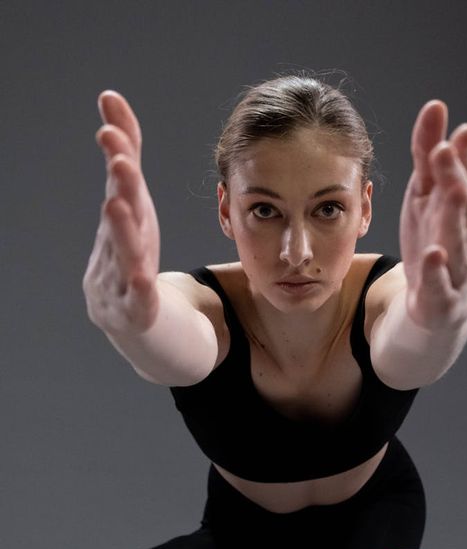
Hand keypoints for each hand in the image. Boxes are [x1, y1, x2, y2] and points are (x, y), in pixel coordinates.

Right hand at [83, 90, 159, 334]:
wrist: (127, 318)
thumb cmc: (130, 251)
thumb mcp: (135, 202)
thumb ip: (127, 154)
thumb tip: (111, 97)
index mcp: (122, 216)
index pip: (121, 181)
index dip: (119, 154)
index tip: (111, 124)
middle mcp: (116, 242)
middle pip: (120, 213)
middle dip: (120, 185)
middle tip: (120, 157)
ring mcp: (120, 275)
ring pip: (123, 252)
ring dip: (121, 229)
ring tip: (118, 205)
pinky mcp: (134, 308)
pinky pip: (137, 296)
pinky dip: (137, 285)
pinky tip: (141, 275)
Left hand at [399, 100, 466, 330]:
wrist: (437, 306)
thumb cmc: (433, 243)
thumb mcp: (424, 197)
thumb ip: (426, 156)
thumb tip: (436, 106)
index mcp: (452, 208)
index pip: (459, 177)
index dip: (460, 154)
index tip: (459, 129)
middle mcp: (460, 233)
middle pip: (460, 203)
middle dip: (455, 176)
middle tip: (446, 149)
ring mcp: (454, 265)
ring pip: (457, 238)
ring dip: (454, 215)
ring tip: (452, 190)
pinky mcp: (441, 295)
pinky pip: (439, 281)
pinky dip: (436, 269)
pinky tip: (433, 254)